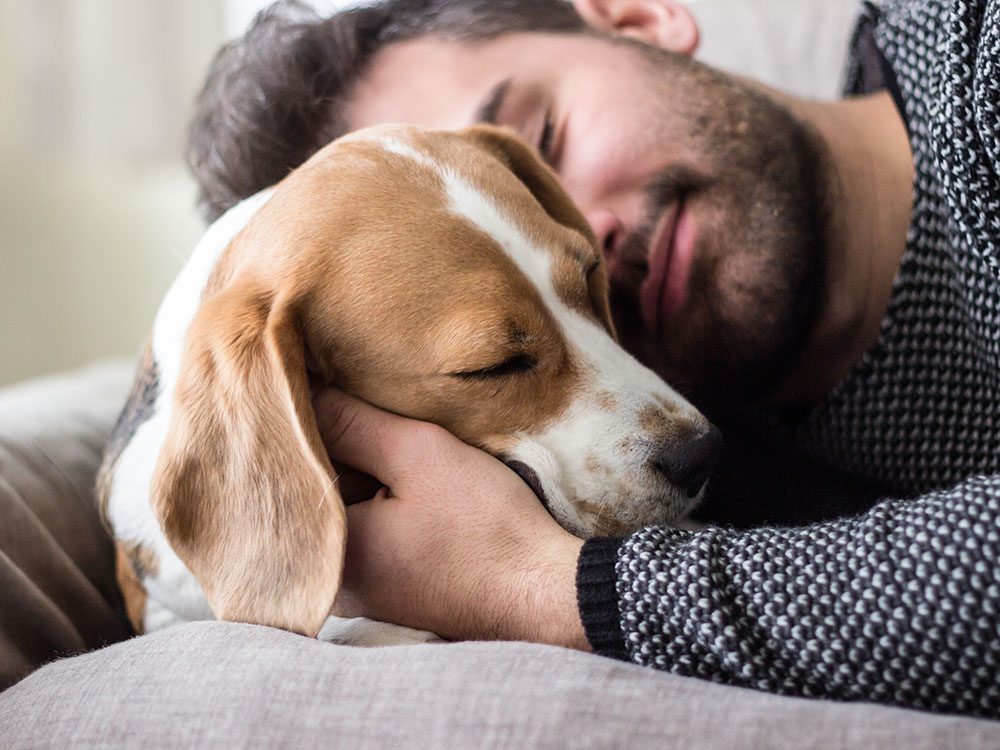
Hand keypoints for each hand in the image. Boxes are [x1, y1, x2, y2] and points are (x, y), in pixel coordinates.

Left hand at [313, 389, 588, 649]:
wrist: (546, 594)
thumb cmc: (486, 529)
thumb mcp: (418, 455)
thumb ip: (350, 422)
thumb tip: (294, 389)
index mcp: (325, 552)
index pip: (290, 468)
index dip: (305, 420)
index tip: (319, 384)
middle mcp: (330, 582)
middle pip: (313, 491)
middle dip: (332, 448)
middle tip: (356, 405)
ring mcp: (360, 592)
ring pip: (342, 509)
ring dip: (358, 473)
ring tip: (383, 435)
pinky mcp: (389, 591)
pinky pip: (365, 531)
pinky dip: (376, 501)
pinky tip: (404, 478)